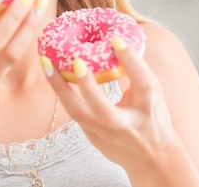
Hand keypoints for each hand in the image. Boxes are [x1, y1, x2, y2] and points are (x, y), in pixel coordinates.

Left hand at [42, 40, 182, 175]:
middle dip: (88, 85)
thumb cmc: (152, 117)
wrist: (152, 158)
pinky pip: (73, 111)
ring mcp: (106, 135)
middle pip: (103, 110)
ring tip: (46, 63)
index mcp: (147, 107)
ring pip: (77, 113)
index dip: (130, 61)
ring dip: (59, 87)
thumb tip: (114, 40)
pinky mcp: (92, 138)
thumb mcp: (151, 93)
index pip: (143, 83)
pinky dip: (61, 92)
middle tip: (76, 60)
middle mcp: (126, 124)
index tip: (115, 39)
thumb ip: (135, 70)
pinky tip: (51, 74)